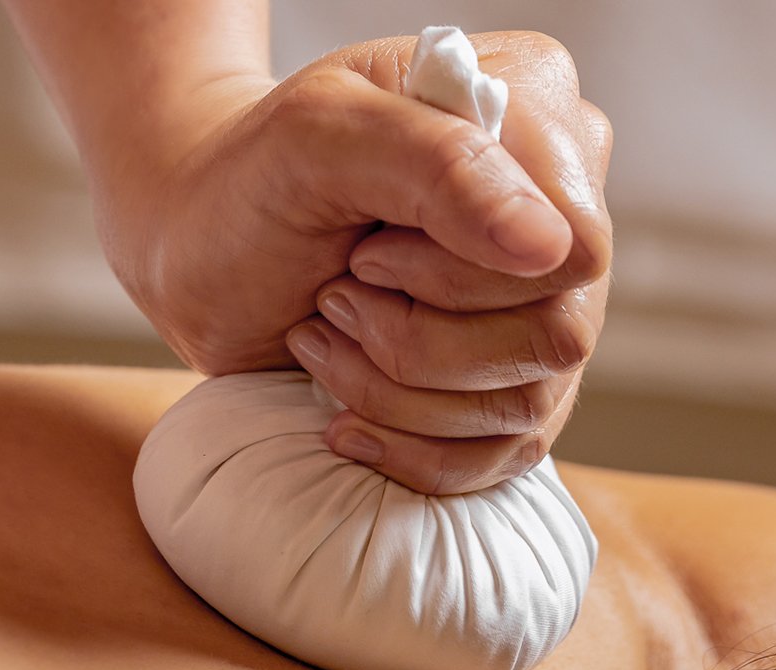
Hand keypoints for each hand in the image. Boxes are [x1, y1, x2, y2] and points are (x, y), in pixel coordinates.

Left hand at [94, 31, 611, 493]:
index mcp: (536, 108)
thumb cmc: (251, 177)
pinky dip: (409, 449)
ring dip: (399, 393)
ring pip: (528, 404)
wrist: (201, 243)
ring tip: (324, 333)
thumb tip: (548, 247)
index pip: (573, 244)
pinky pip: (502, 456)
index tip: (365, 256)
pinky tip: (343, 415)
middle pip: (557, 335)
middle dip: (417, 339)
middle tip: (334, 293)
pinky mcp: (511, 377)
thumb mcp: (317, 138)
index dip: (466, 279)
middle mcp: (560, 203)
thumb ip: (438, 165)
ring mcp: (545, 298)